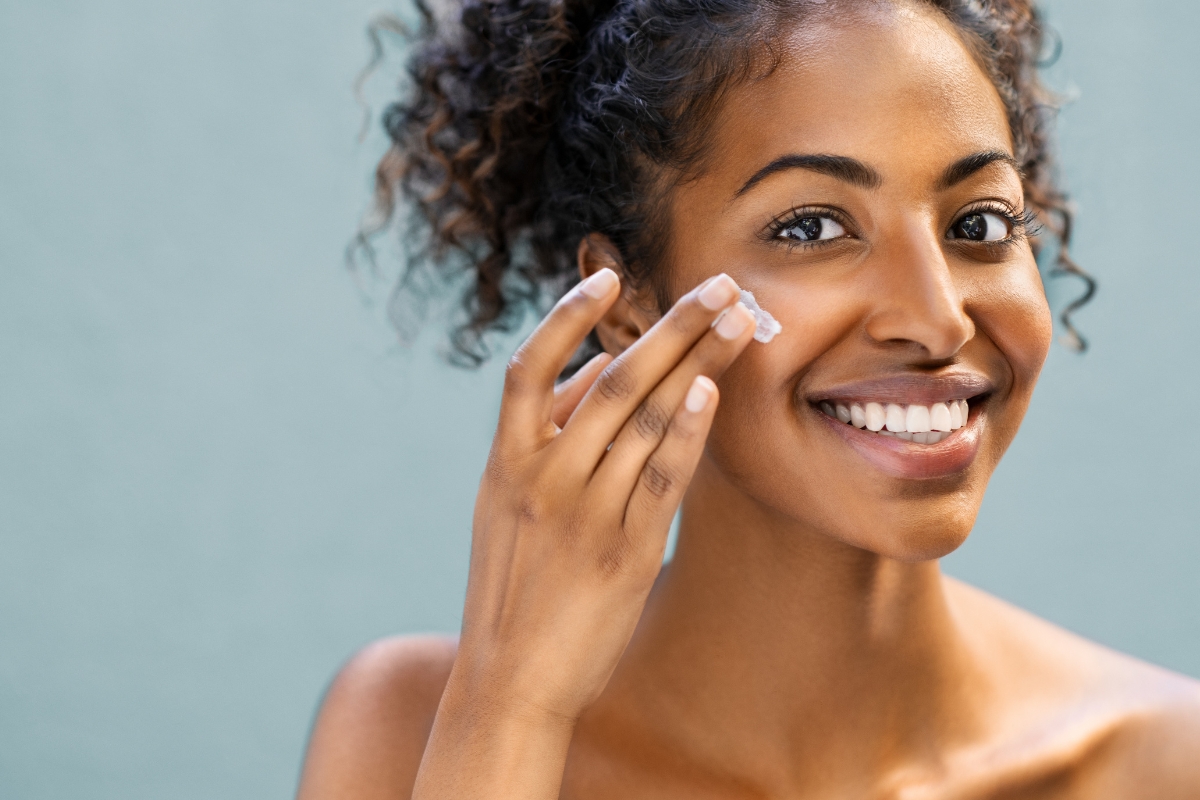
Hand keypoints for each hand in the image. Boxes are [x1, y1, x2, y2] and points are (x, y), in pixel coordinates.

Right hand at [413, 269, 755, 798]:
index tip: (609, 277)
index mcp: (505, 462)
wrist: (508, 681)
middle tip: (719, 283)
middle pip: (611, 379)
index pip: (529, 369)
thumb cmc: (512, 589)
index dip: (567, 317)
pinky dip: (686, 431)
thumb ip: (541, 444)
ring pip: (643, 417)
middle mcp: (541, 478)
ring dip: (696, 362)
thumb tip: (589, 379)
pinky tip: (712, 391)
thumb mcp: (504, 509)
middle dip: (671, 324)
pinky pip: (660, 478)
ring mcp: (582, 514)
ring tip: (737, 321)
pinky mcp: (623, 552)